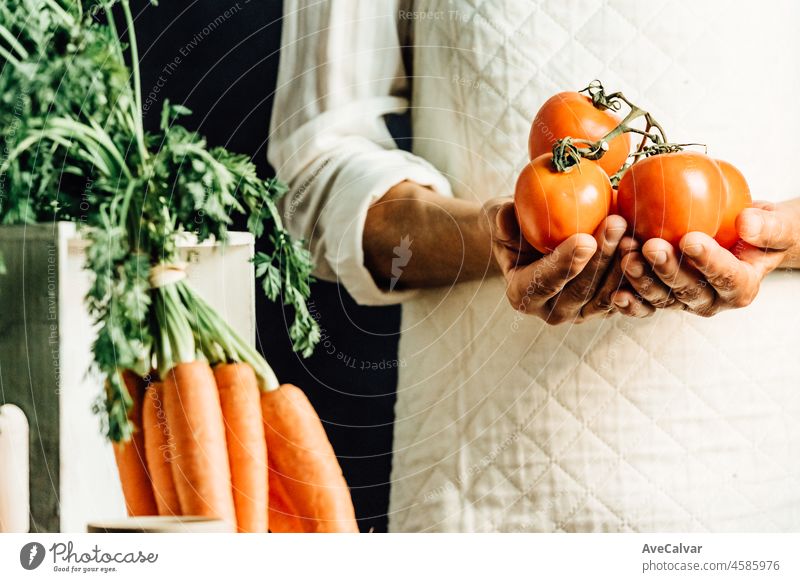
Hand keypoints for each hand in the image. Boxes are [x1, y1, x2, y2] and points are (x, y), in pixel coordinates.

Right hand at [481, 198, 641, 323]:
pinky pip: (626, 296)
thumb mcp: (500, 216)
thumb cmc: (516, 223)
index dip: (565, 264)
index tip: (584, 240)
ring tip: (635, 233)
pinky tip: (648, 246)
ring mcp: (582, 313)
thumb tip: (507, 217)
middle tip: (617, 223)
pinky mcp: (606, 307)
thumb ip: (500, 218)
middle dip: (601, 258)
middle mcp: (551, 311)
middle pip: (581, 289)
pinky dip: (638, 275)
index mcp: (522, 295)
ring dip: (624, 266)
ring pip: (607, 294)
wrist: (536, 238)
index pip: (544, 282)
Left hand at [617, 201, 799, 315]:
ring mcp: (683, 302)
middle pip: (687, 290)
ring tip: (625, 253)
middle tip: (650, 246)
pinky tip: (613, 293)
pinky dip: (628, 302)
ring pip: (660, 297)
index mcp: (742, 287)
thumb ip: (769, 227)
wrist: (740, 238)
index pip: (726, 277)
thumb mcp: (778, 225)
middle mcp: (711, 300)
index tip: (690, 239)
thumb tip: (747, 223)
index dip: (708, 261)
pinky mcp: (661, 298)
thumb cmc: (761, 229)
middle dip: (667, 269)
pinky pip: (642, 305)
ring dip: (640, 278)